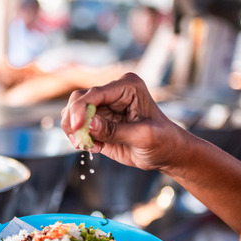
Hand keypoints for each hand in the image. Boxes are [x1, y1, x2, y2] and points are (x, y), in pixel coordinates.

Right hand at [60, 72, 187, 172]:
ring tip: (87, 145)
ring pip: (74, 113)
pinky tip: (94, 148)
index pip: (95, 93)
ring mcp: (104, 108)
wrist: (167, 153)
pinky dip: (80, 138)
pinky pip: (78, 127)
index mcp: (127, 87)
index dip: (81, 109)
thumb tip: (89, 124)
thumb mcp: (143, 136)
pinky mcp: (99, 123)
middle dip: (73, 120)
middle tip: (78, 140)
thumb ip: (114, 130)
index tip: (76, 127)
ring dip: (74, 130)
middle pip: (79, 100)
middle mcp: (113, 93)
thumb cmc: (163, 141)